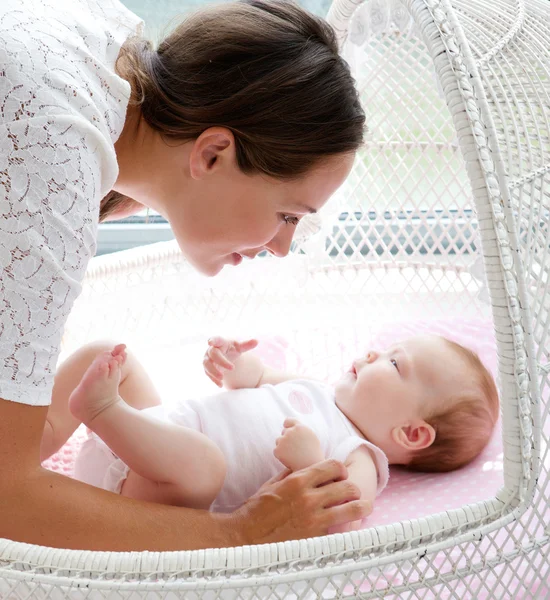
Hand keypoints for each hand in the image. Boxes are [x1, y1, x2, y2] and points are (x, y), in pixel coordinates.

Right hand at [203, 336, 257, 386]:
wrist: (226, 356)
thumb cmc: (232, 349)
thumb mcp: (240, 347)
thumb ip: (247, 344)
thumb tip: (256, 341)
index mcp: (221, 342)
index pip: (216, 339)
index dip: (213, 340)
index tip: (210, 342)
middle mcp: (211, 349)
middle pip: (213, 354)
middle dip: (221, 361)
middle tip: (232, 368)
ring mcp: (208, 359)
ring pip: (207, 364)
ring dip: (214, 371)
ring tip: (222, 378)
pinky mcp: (207, 368)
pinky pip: (208, 373)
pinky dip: (213, 379)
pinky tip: (220, 384)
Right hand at [230, 460, 371, 543]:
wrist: (246, 535)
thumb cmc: (257, 508)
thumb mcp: (273, 483)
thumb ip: (292, 473)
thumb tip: (306, 467)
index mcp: (299, 479)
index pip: (333, 466)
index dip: (341, 469)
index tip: (341, 474)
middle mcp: (309, 496)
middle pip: (347, 485)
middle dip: (352, 487)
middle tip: (352, 492)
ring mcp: (314, 518)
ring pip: (352, 508)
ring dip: (360, 506)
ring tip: (364, 506)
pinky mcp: (315, 536)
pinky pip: (339, 527)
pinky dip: (346, 525)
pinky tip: (348, 525)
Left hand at [274, 418, 323, 470]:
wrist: (310, 467)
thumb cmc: (313, 454)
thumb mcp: (311, 437)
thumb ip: (301, 430)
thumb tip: (291, 426)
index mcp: (300, 427)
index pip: (288, 421)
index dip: (287, 425)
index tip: (287, 428)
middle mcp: (290, 431)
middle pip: (284, 432)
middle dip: (287, 439)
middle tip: (295, 449)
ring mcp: (283, 440)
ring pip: (278, 441)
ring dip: (283, 446)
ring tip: (293, 455)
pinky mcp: (278, 450)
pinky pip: (276, 451)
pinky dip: (280, 455)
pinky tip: (289, 460)